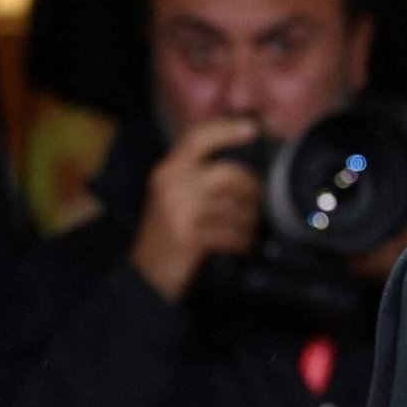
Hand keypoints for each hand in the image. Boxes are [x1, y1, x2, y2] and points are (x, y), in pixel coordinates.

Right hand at [130, 117, 264, 301]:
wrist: (145, 278)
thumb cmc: (169, 235)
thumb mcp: (175, 197)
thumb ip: (200, 176)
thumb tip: (246, 164)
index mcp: (168, 171)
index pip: (198, 138)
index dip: (227, 129)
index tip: (253, 128)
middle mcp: (172, 186)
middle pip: (232, 174)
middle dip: (255, 192)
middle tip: (261, 206)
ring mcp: (179, 211)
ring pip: (238, 208)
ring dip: (252, 223)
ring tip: (249, 231)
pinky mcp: (189, 238)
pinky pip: (234, 234)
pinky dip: (244, 243)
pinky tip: (242, 248)